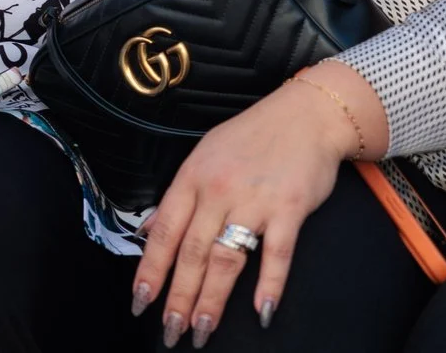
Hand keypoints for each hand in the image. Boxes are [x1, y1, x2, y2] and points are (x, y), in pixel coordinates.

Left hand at [130, 76, 356, 346]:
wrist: (304, 115)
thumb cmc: (251, 138)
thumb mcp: (203, 156)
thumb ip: (178, 196)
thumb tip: (149, 231)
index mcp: (191, 178)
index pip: (164, 232)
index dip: (150, 269)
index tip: (140, 302)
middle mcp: (217, 190)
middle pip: (191, 252)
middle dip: (178, 297)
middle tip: (171, 331)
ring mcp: (254, 200)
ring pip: (226, 257)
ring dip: (212, 298)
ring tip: (202, 330)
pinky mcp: (290, 208)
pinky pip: (278, 253)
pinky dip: (270, 283)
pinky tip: (261, 311)